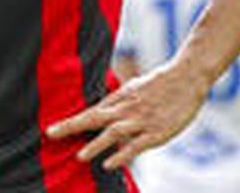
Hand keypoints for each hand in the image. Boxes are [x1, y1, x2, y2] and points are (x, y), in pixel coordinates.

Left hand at [45, 60, 210, 170]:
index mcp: (122, 97)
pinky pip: (137, 145)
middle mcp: (128, 108)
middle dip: (72, 126)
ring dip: (96, 144)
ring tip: (79, 157)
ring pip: (114, 132)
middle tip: (51, 134)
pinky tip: (109, 164)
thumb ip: (119, 100)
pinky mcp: (157, 132)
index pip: (92, 111)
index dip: (71, 121)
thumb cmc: (162, 82)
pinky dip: (122, 155)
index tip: (50, 130)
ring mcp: (142, 120)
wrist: (189, 75)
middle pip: (95, 117)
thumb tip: (101, 110)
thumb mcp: (136, 86)